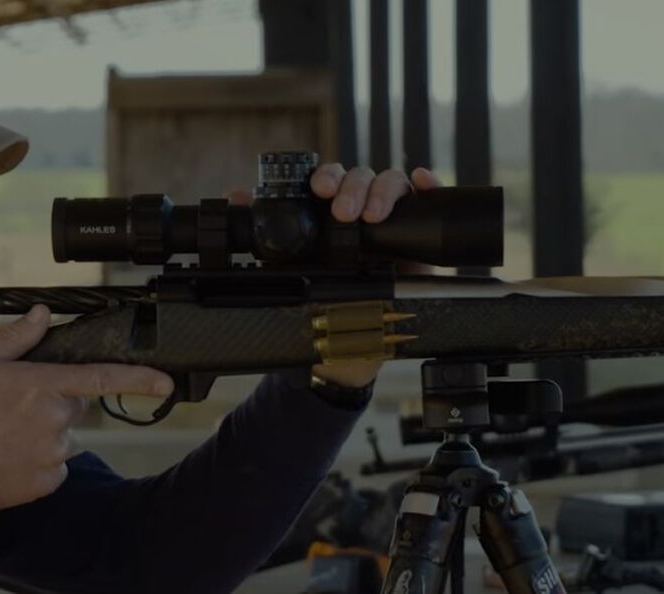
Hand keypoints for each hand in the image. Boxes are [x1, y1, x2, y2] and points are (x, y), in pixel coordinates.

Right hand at [0, 304, 173, 509]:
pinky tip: (9, 455)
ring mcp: (55, 452)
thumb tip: (43, 314)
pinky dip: (38, 459)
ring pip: (63, 435)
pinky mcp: (50, 480)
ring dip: (44, 432)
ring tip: (4, 434)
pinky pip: (55, 464)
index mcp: (42, 385)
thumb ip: (16, 338)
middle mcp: (56, 419)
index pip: (102, 378)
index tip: (166, 383)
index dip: (141, 379)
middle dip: (54, 401)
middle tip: (13, 407)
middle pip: (74, 404)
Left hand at [228, 162, 445, 388]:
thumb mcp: (288, 271)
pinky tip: (423, 182)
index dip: (328, 177)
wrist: (349, 351)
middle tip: (345, 212)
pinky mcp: (418, 235)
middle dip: (353, 187)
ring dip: (382, 191)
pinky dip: (427, 184)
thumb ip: (264, 236)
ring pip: (392, 183)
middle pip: (362, 177)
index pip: (333, 180)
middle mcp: (361, 211)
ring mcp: (392, 221)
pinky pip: (425, 201)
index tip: (319, 189)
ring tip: (372, 215)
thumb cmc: (319, 305)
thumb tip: (236, 196)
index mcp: (329, 214)